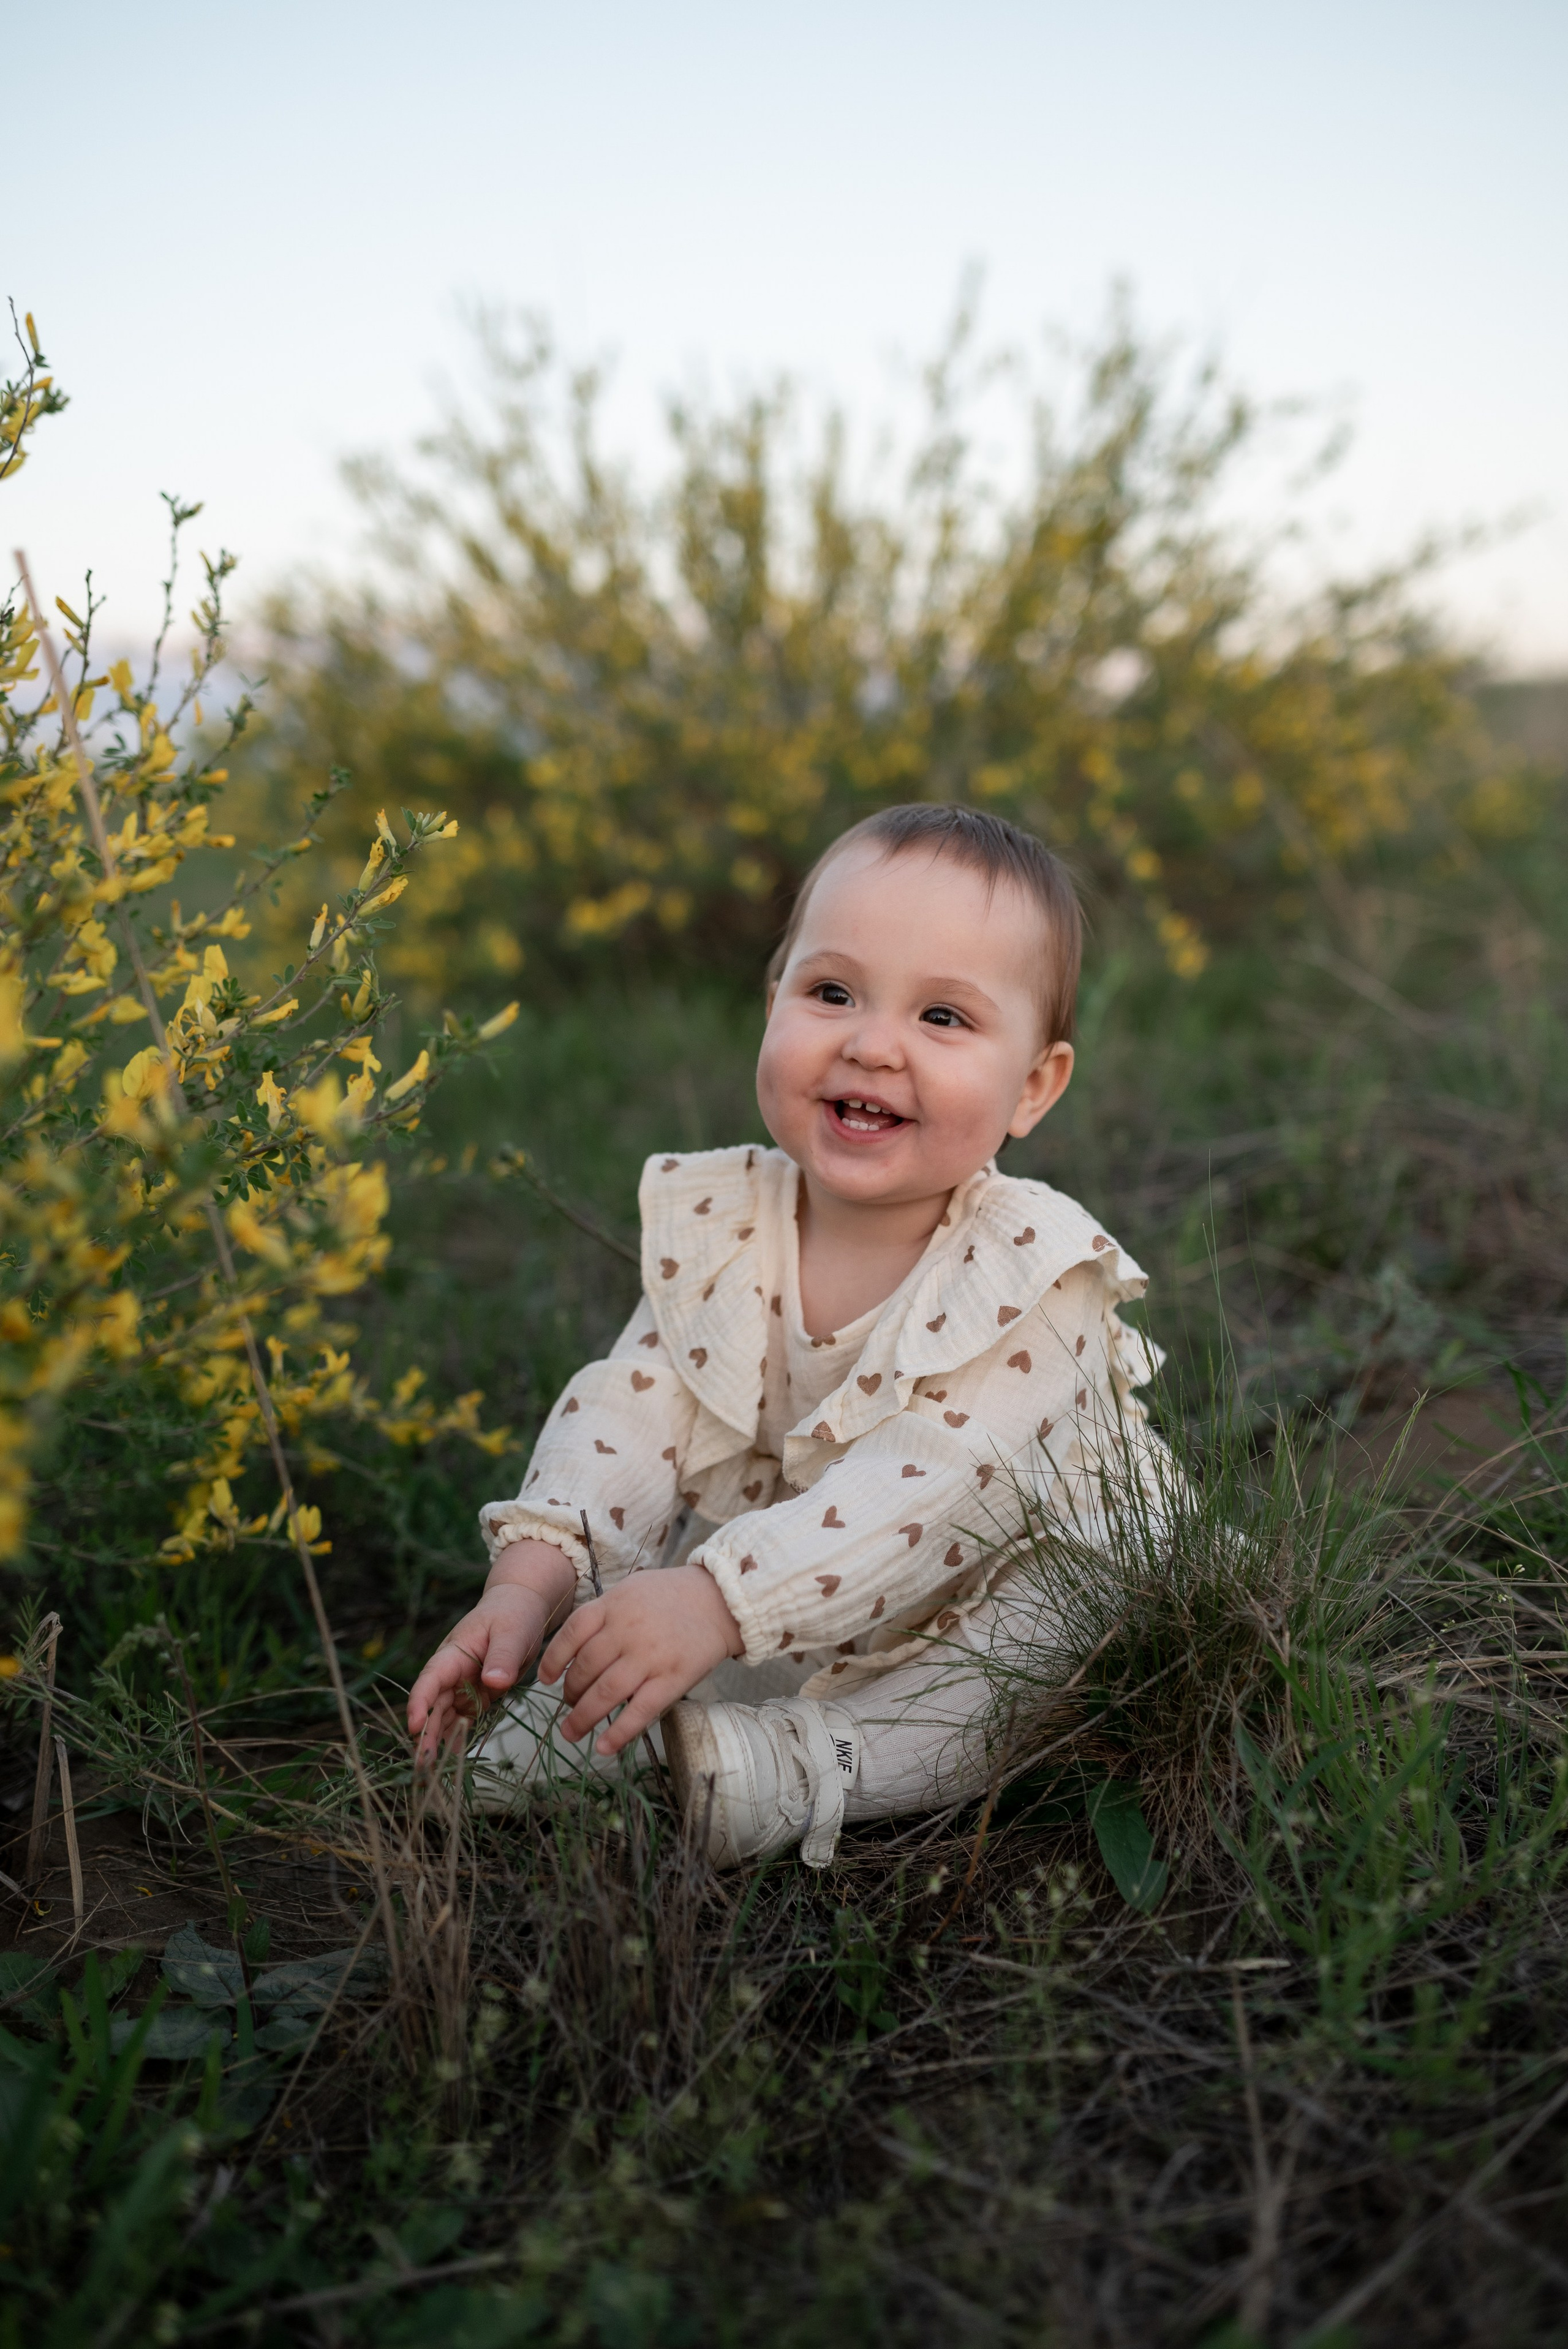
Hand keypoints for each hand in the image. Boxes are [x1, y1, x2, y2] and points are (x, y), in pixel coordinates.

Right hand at [406, 1539, 575, 1763]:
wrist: (520, 1607)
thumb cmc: (513, 1614)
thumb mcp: (512, 1632)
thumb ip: (502, 1657)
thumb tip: (493, 1682)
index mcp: (454, 1653)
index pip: (431, 1679)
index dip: (419, 1703)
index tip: (413, 1726)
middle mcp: (452, 1672)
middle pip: (433, 1705)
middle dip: (425, 1733)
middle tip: (422, 1764)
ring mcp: (462, 1685)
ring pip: (444, 1716)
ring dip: (437, 1740)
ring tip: (432, 1771)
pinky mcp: (475, 1694)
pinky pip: (462, 1719)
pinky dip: (456, 1737)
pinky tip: (452, 1760)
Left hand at [538, 1565, 743, 1756]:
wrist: (722, 1601)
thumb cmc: (672, 1596)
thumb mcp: (631, 1589)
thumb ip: (604, 1614)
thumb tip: (574, 1649)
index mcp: (614, 1604)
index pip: (572, 1633)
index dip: (553, 1659)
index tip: (546, 1678)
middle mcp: (627, 1630)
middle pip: (585, 1668)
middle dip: (570, 1693)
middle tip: (568, 1705)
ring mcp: (650, 1656)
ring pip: (606, 1693)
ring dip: (583, 1718)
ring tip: (571, 1732)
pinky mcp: (673, 1679)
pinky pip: (640, 1711)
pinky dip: (619, 1733)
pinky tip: (603, 1747)